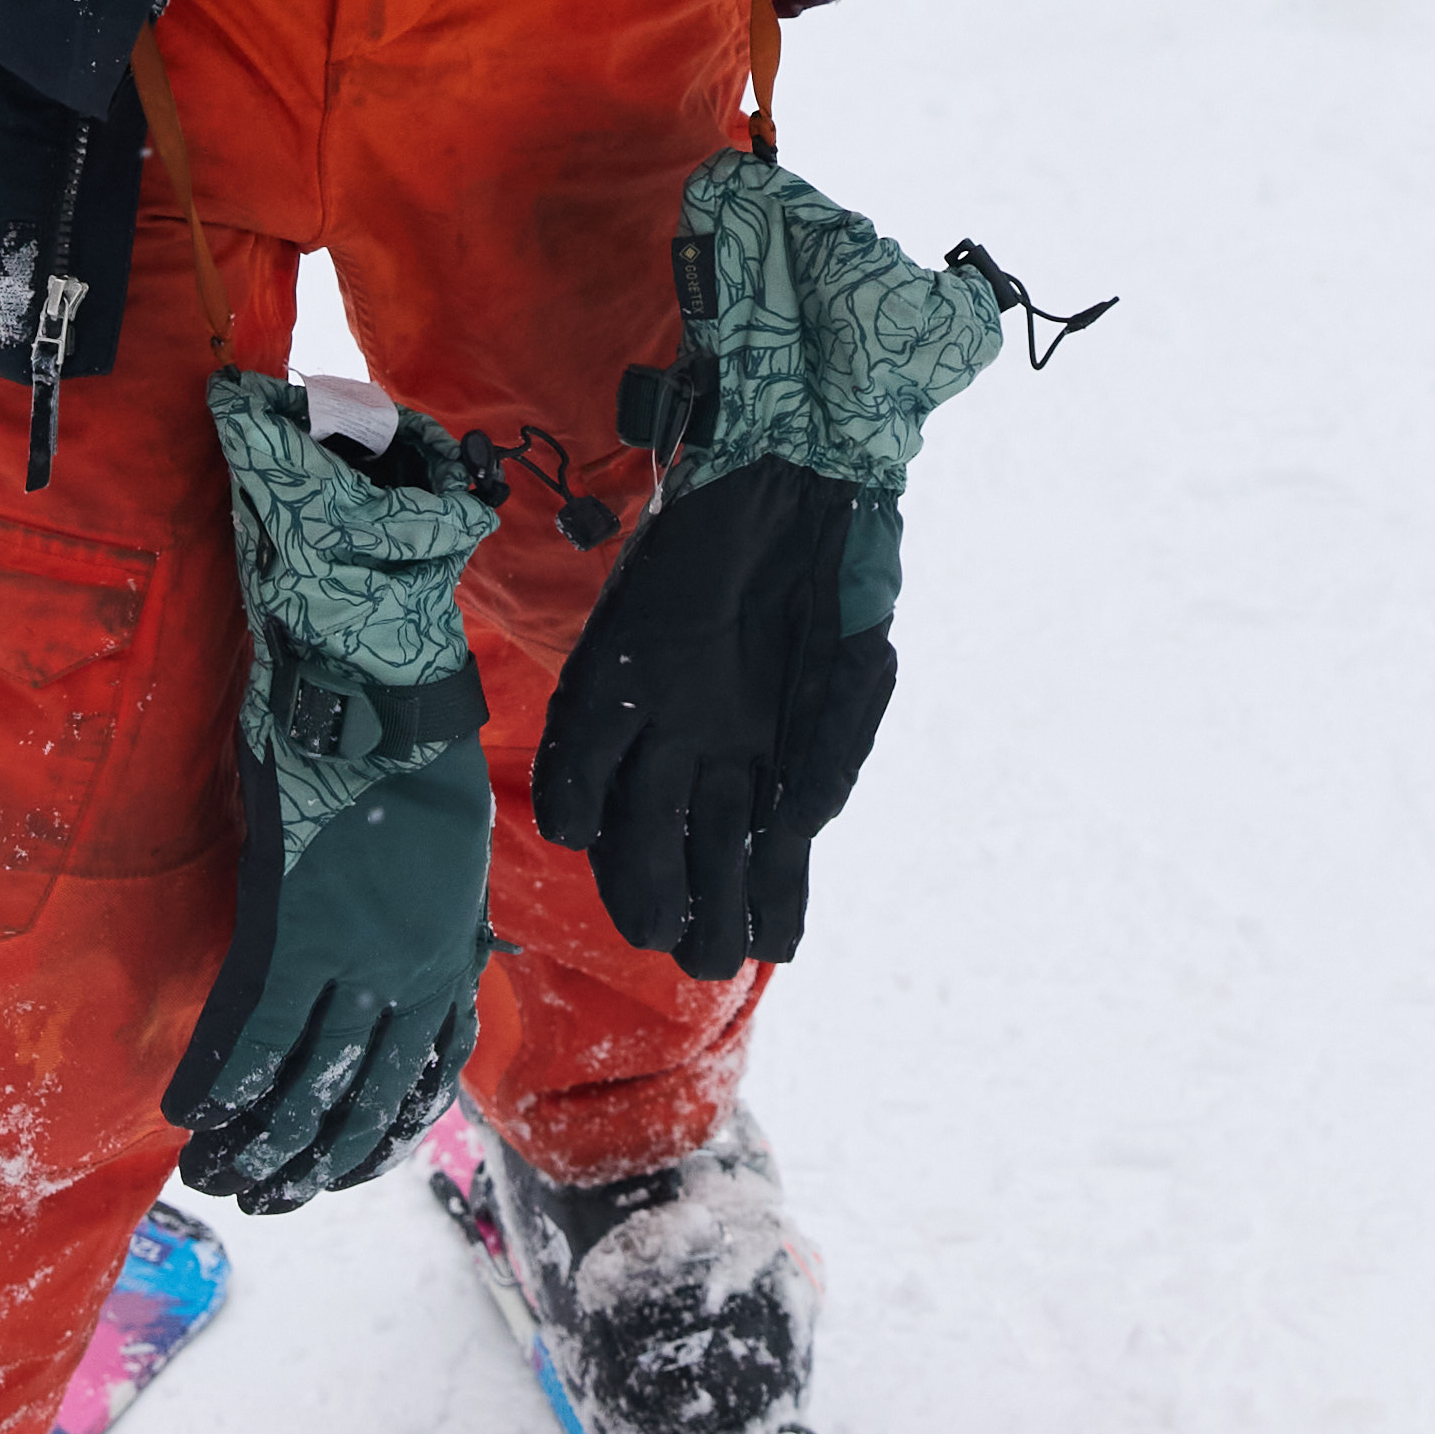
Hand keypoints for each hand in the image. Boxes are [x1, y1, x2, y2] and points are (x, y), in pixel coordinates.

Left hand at [536, 457, 892, 974]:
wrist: (796, 478)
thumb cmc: (835, 574)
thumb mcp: (858, 668)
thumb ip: (835, 752)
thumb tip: (800, 825)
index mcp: (770, 760)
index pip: (761, 860)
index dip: (767, 907)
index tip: (767, 944)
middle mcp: (708, 752)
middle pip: (691, 855)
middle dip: (699, 912)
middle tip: (702, 956)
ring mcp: (658, 716)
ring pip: (634, 820)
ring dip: (636, 876)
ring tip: (652, 923)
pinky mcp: (613, 670)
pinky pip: (579, 746)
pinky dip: (576, 792)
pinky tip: (585, 829)